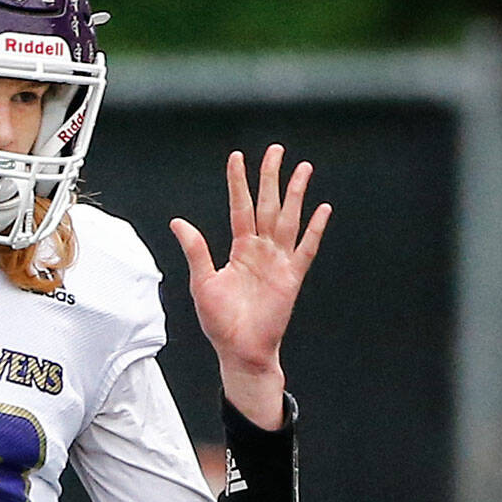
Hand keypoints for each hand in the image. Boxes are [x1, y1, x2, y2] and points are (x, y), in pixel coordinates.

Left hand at [170, 145, 329, 425]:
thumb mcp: (202, 282)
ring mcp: (278, 262)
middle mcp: (260, 250)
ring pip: (288, 219)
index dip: (238, 183)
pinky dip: (316, 229)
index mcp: (239, 250)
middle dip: (271, 177)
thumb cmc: (220, 321)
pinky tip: (323, 209)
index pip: (239, 208)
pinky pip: (306, 249)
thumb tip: (178, 222)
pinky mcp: (292, 277)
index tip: (237, 157)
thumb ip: (196, 250)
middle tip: (277, 150)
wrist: (239, 350)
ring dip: (295, 194)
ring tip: (303, 168)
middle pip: (267, 205)